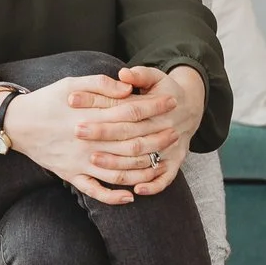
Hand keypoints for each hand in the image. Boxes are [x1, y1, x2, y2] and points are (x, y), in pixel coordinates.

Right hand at [0, 69, 173, 205]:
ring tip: (160, 162)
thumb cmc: (46, 100)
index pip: (131, 113)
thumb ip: (100, 85)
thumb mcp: (71, 83)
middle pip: (131, 144)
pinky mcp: (70, 175)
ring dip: (143, 169)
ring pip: (119, 171)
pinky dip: (113, 196)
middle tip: (174, 132)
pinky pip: (95, 191)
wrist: (16, 124)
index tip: (171, 103)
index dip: (154, 107)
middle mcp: (88, 142)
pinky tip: (130, 197)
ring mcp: (80, 162)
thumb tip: (127, 89)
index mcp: (90, 117)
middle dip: (156, 138)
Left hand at [82, 65, 204, 195]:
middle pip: (131, 134)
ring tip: (93, 160)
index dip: (102, 104)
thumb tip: (124, 73)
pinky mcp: (175, 163)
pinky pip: (165, 178)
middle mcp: (165, 129)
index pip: (128, 108)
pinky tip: (137, 191)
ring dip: (119, 162)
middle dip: (103, 133)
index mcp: (159, 107)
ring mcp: (171, 148)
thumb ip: (141, 75)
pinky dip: (153, 185)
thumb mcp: (156, 77)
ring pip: (144, 160)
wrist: (190, 108)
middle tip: (77, 131)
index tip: (75, 102)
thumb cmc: (164, 91)